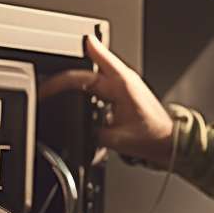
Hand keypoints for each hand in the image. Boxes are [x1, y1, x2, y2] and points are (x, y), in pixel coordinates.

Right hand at [38, 35, 174, 165]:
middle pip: (83, 71)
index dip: (59, 82)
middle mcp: (121, 80)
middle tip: (44, 89)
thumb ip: (93, 133)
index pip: (81, 77)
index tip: (44, 88)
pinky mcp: (122, 92)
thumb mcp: (118, 139)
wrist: (170, 141)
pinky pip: (98, 85)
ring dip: (74, 81)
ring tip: (54, 90)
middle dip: (62, 78)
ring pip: (91, 75)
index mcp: (120, 85)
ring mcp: (122, 84)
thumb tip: (76, 131)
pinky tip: (76, 97)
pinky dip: (85, 88)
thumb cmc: (153, 137)